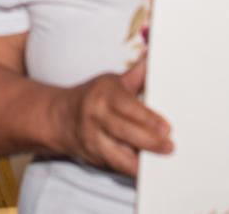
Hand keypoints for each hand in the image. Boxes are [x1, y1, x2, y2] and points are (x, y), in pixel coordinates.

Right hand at [56, 60, 172, 175]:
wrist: (59, 117)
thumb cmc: (92, 97)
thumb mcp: (111, 82)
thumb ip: (136, 75)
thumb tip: (153, 58)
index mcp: (104, 94)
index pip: (128, 107)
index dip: (148, 119)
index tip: (166, 128)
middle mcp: (96, 116)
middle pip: (124, 132)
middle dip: (149, 141)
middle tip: (169, 147)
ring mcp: (93, 139)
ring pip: (118, 155)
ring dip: (140, 161)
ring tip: (159, 161)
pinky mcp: (93, 157)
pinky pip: (115, 167)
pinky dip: (130, 169)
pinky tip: (145, 169)